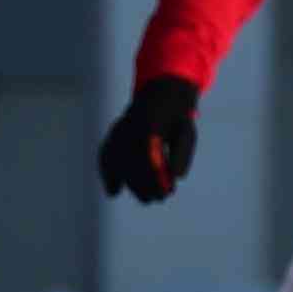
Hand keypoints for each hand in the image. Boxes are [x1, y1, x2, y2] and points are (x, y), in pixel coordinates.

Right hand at [97, 78, 202, 203]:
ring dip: (129, 182)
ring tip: (145, 198)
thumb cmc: (176, 115)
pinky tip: (114, 191)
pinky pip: (107, 154)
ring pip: (116, 159)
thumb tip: (177, 176)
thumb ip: (182, 152)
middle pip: (130, 161)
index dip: (155, 177)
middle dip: (142, 184)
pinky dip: (108, 172)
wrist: (161, 92)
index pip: (147, 156)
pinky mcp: (113, 133)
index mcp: (149, 122)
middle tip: (157, 200)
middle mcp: (129, 125)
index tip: (166, 193)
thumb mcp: (185, 131)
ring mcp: (119, 128)